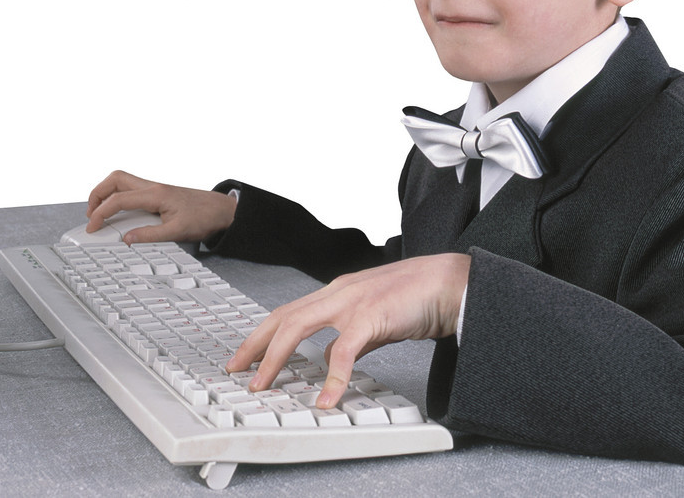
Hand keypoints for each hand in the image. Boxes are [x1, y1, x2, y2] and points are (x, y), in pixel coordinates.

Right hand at [86, 170, 236, 244]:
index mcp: (156, 194)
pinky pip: (132, 188)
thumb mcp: (178, 231)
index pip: (119, 199)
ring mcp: (156, 188)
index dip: (101, 213)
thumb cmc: (204, 217)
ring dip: (107, 193)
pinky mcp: (159, 192)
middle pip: (116, 179)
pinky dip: (119, 196)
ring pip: (123, 181)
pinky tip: (120, 212)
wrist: (222, 210)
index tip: (92, 227)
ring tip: (100, 212)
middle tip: (91, 214)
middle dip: (97, 194)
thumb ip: (151, 235)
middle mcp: (154, 186)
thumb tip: (127, 239)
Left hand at [226, 253, 470, 408]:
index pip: (288, 312)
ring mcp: (352, 302)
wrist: (447, 284)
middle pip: (283, 317)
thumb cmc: (416, 298)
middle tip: (236, 370)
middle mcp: (337, 293)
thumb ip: (348, 335)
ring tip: (263, 384)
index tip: (244, 356)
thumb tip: (329, 358)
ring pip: (299, 326)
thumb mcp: (373, 317)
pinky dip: (332, 377)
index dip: (262, 334)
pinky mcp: (372, 316)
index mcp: (337, 292)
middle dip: (255, 344)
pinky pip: (344, 350)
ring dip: (275, 357)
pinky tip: (326, 399)